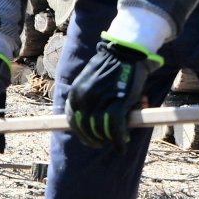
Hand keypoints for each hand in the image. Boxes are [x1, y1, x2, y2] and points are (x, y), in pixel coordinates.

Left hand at [66, 36, 162, 150]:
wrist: (126, 52)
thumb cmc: (110, 67)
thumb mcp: (90, 81)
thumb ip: (88, 99)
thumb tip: (92, 119)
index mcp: (75, 94)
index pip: (72, 121)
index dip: (82, 134)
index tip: (90, 140)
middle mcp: (84, 99)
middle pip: (86, 129)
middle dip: (95, 139)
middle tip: (104, 142)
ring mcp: (100, 102)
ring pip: (101, 131)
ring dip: (108, 139)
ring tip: (117, 140)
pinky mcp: (118, 104)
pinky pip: (116, 129)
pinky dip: (119, 140)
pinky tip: (122, 146)